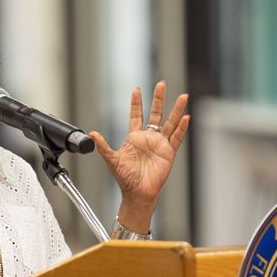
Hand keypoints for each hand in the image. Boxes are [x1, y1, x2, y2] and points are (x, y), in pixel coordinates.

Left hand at [89, 81, 189, 232]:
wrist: (137, 193)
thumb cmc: (125, 178)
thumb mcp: (112, 159)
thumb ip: (103, 146)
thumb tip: (91, 134)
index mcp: (134, 137)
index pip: (136, 115)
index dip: (136, 103)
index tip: (137, 89)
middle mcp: (148, 138)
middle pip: (155, 113)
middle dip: (158, 99)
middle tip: (161, 84)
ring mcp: (160, 144)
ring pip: (170, 122)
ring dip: (176, 110)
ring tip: (183, 96)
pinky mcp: (169, 153)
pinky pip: (176, 138)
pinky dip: (181, 128)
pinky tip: (185, 117)